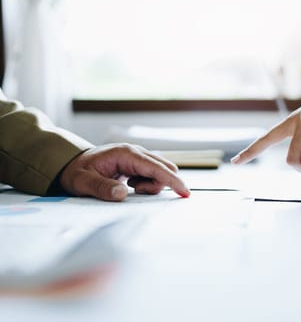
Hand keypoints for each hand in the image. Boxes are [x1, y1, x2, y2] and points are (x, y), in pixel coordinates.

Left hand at [59, 143, 190, 200]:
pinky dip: (148, 183)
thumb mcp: (83, 182)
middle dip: (160, 184)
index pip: (156, 167)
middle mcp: (136, 152)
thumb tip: (123, 194)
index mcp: (125, 154)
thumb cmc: (76, 171)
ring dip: (152, 185)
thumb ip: (102, 188)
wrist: (71, 163)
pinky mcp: (138, 163)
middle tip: (137, 191)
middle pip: (164, 168)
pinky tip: (132, 184)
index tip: (185, 192)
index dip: (172, 181)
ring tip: (130, 187)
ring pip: (161, 171)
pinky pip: (154, 173)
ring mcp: (138, 156)